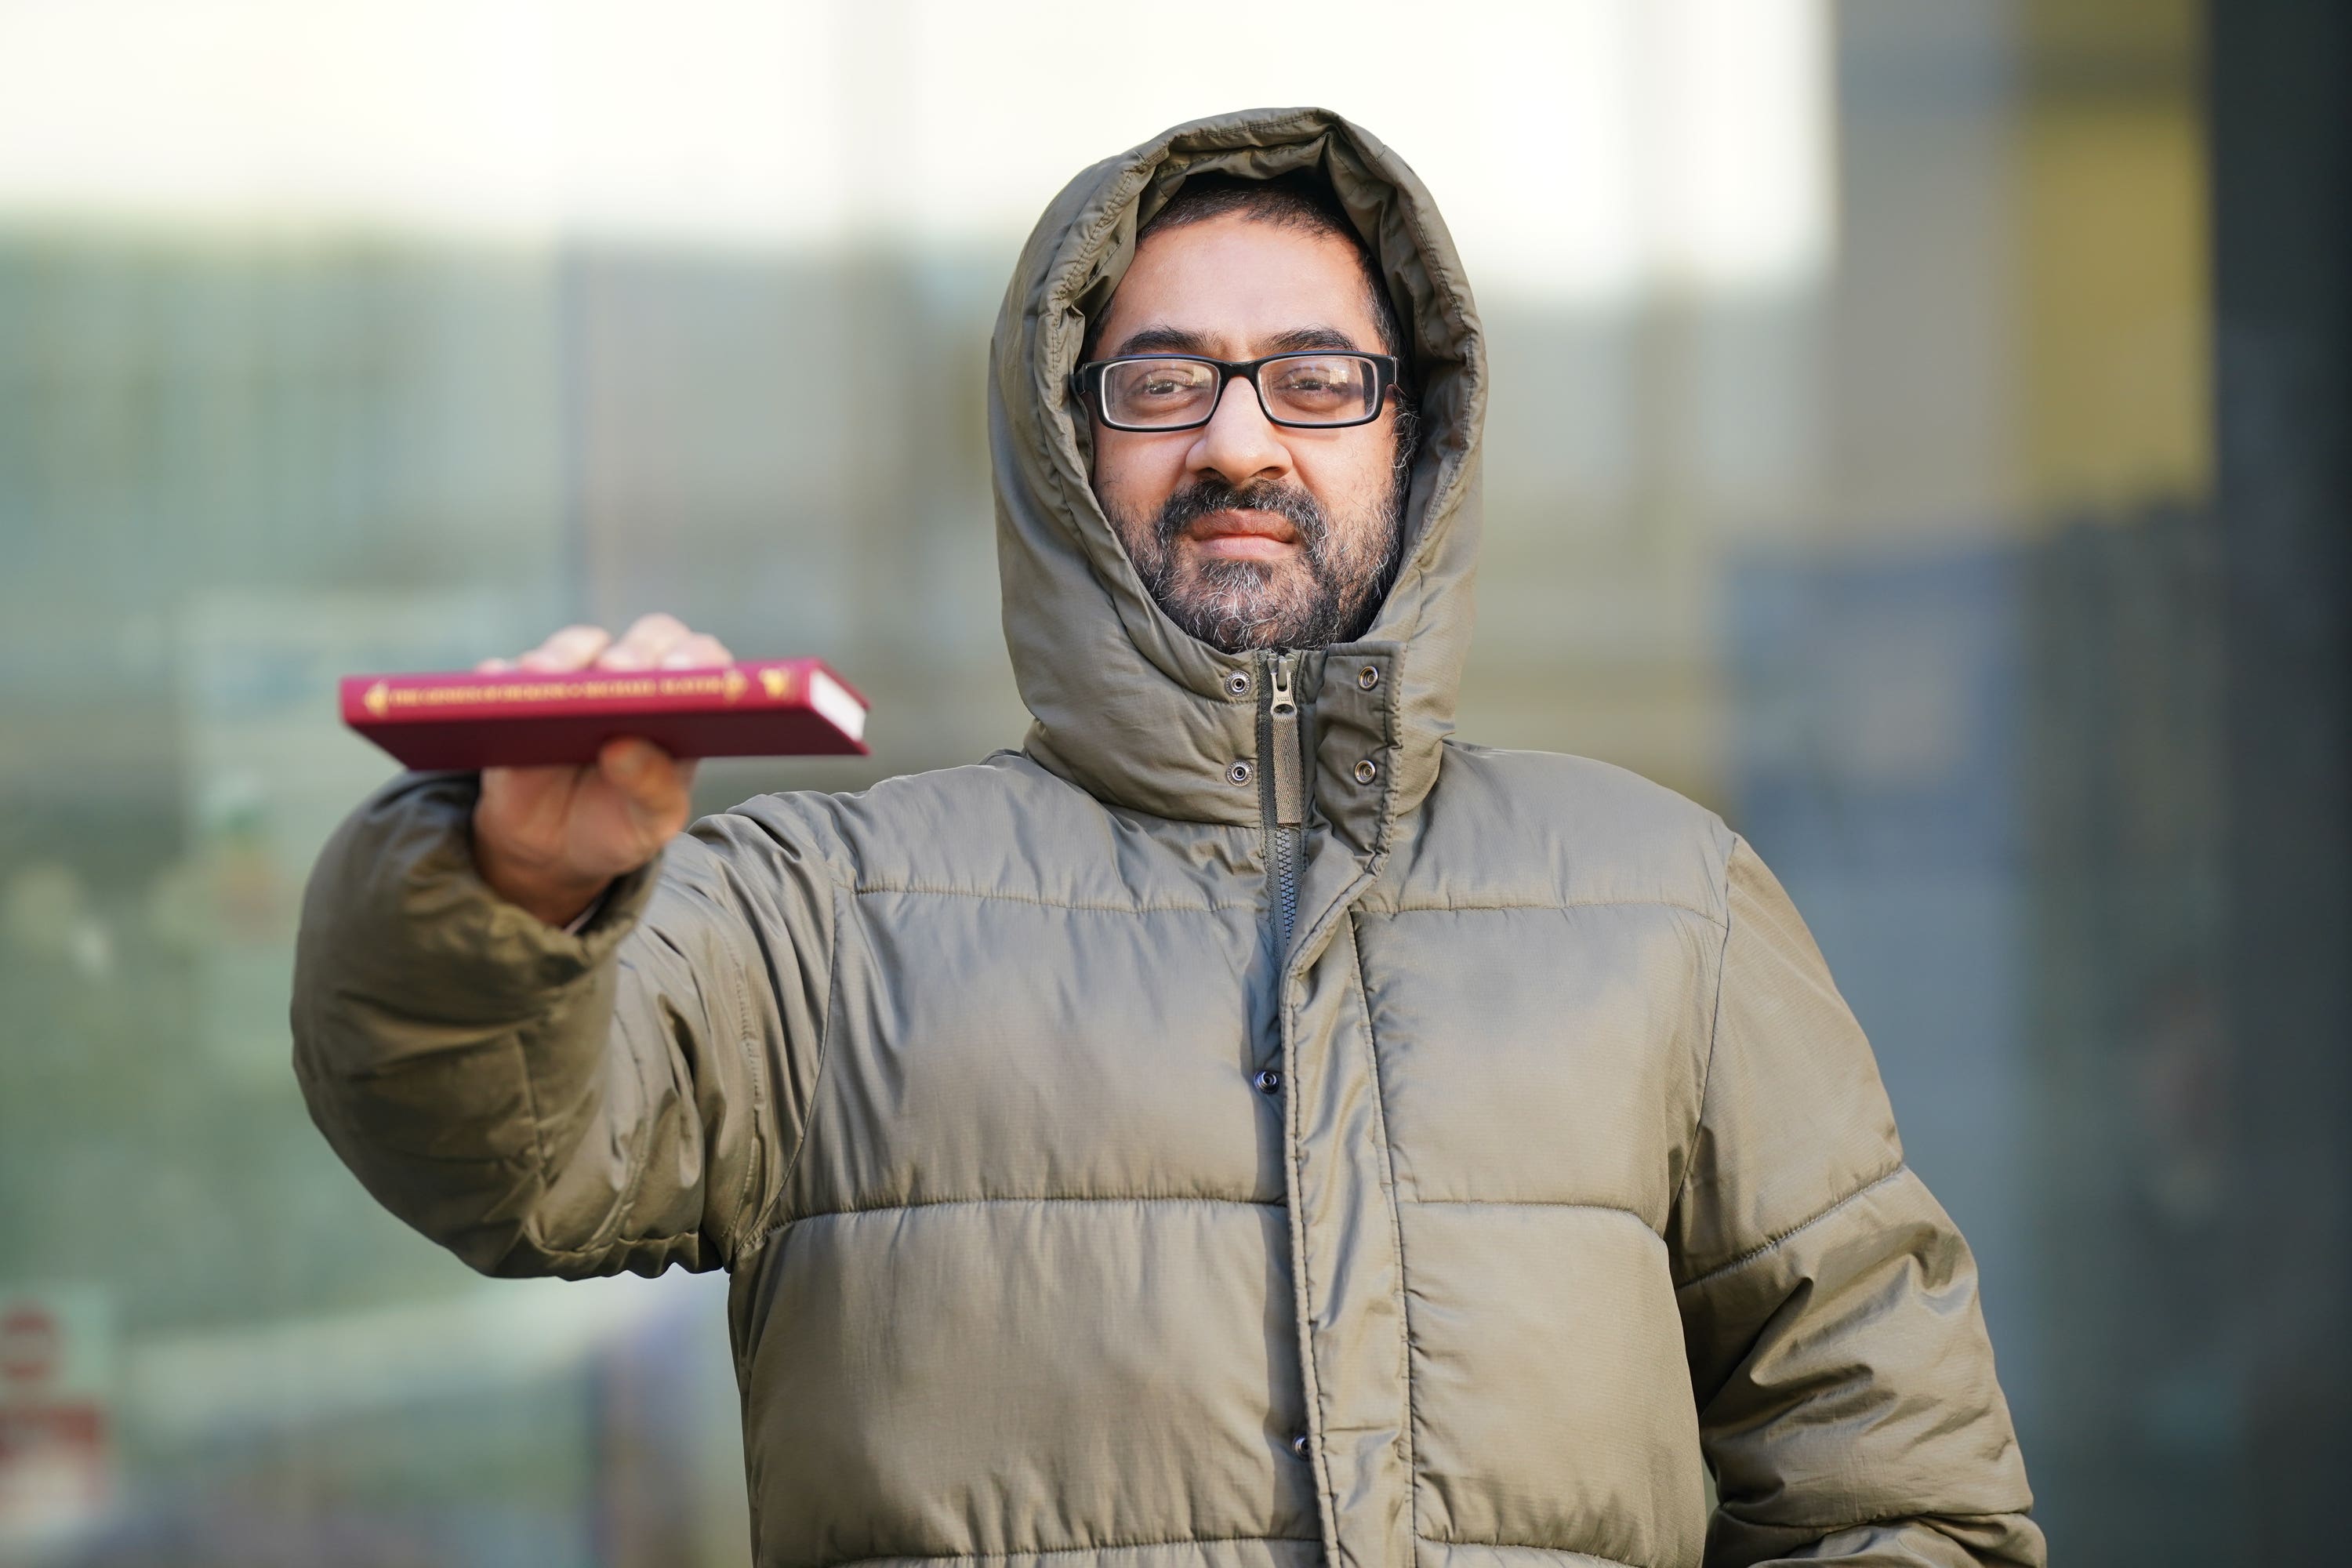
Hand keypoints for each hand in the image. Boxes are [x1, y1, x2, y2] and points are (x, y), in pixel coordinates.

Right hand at [469, 613, 734, 926]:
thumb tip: (625, 747)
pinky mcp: (516, 695)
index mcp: (679, 707)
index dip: (696, 659)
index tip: (681, 675)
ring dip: (562, 656)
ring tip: (547, 677)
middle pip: (644, 640)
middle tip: (619, 671)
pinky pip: (504, 676)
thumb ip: (653, 790)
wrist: (552, 848)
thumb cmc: (618, 822)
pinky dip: (500, 679)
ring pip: (572, 647)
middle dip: (634, 651)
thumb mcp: (649, 823)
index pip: (702, 660)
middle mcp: (630, 681)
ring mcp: (572, 681)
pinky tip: (495, 689)